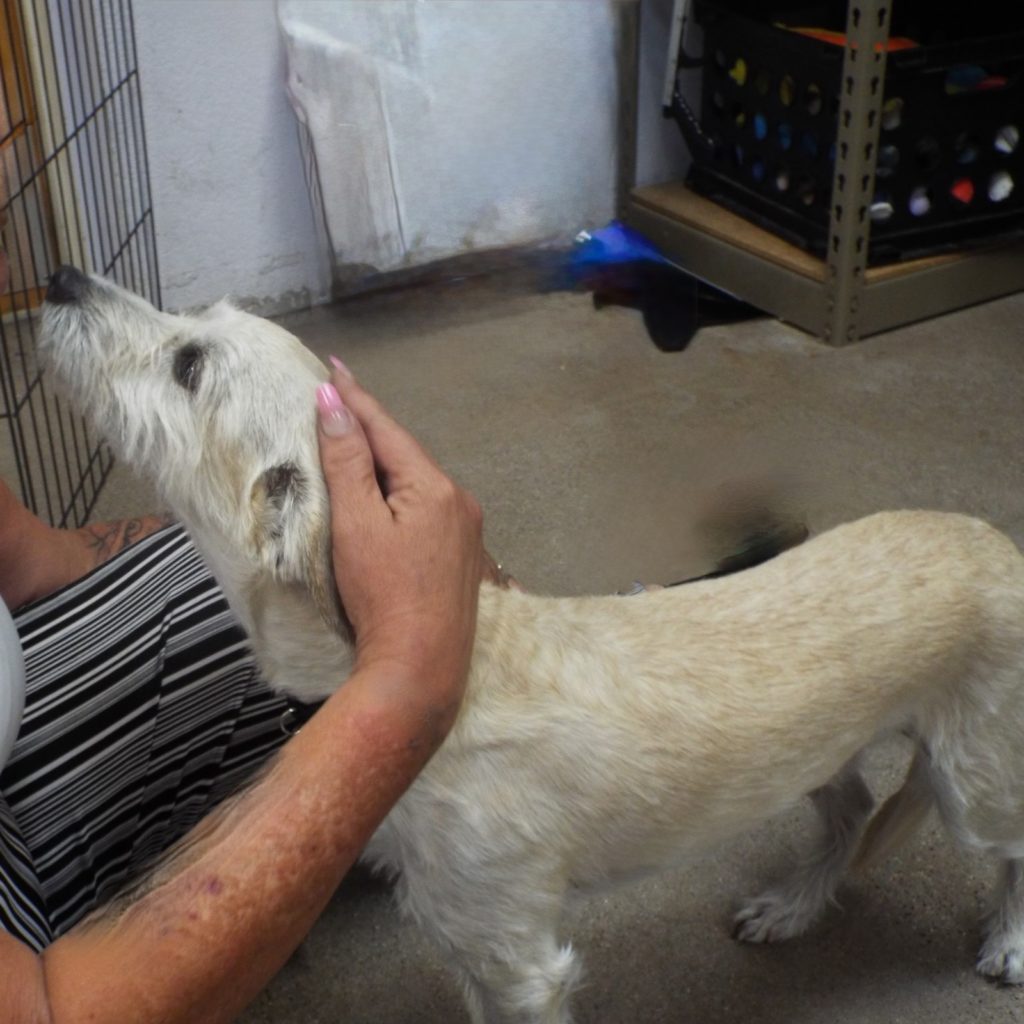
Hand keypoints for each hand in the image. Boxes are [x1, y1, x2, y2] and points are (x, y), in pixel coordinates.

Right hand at [316, 364, 482, 725]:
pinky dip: (398, 495)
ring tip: (350, 442)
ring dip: (383, 463)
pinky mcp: (461, 556)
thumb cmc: (382, 597)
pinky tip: (381, 496)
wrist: (419, 668)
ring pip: (415, 482)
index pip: (387, 429)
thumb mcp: (356, 523)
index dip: (356, 397)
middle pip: (404, 454)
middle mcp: (459, 501)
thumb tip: (335, 402)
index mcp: (435, 487)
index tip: (332, 366)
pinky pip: (425, 509)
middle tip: (334, 400)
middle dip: (369, 429)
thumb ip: (347, 460)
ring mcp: (465, 531)